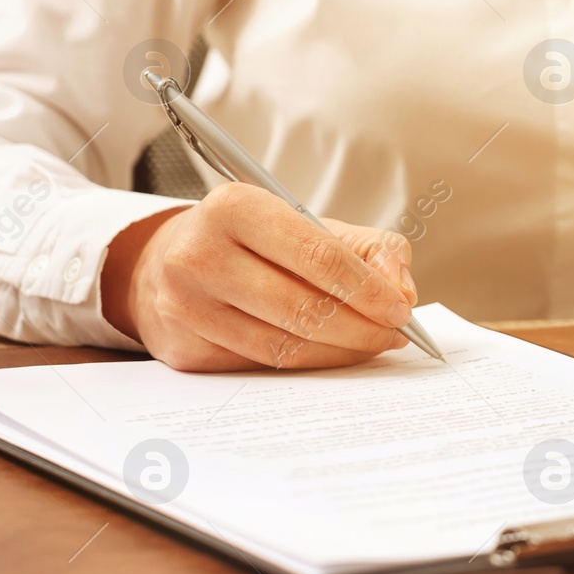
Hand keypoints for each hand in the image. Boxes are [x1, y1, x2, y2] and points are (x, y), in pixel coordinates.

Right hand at [101, 182, 417, 370]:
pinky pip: (261, 365)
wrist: (170, 262)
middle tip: (392, 336)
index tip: (400, 311)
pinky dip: (307, 364)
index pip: (317, 256)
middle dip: (361, 328)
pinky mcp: (183, 347)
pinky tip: (331, 355)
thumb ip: (370, 249)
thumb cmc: (254, 241)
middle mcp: (198, 254)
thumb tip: (403, 293)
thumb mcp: (309, 224)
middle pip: (302, 307)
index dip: (367, 289)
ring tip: (370, 345)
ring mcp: (184, 305)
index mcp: (235, 208)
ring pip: (283, 344)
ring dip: (340, 352)